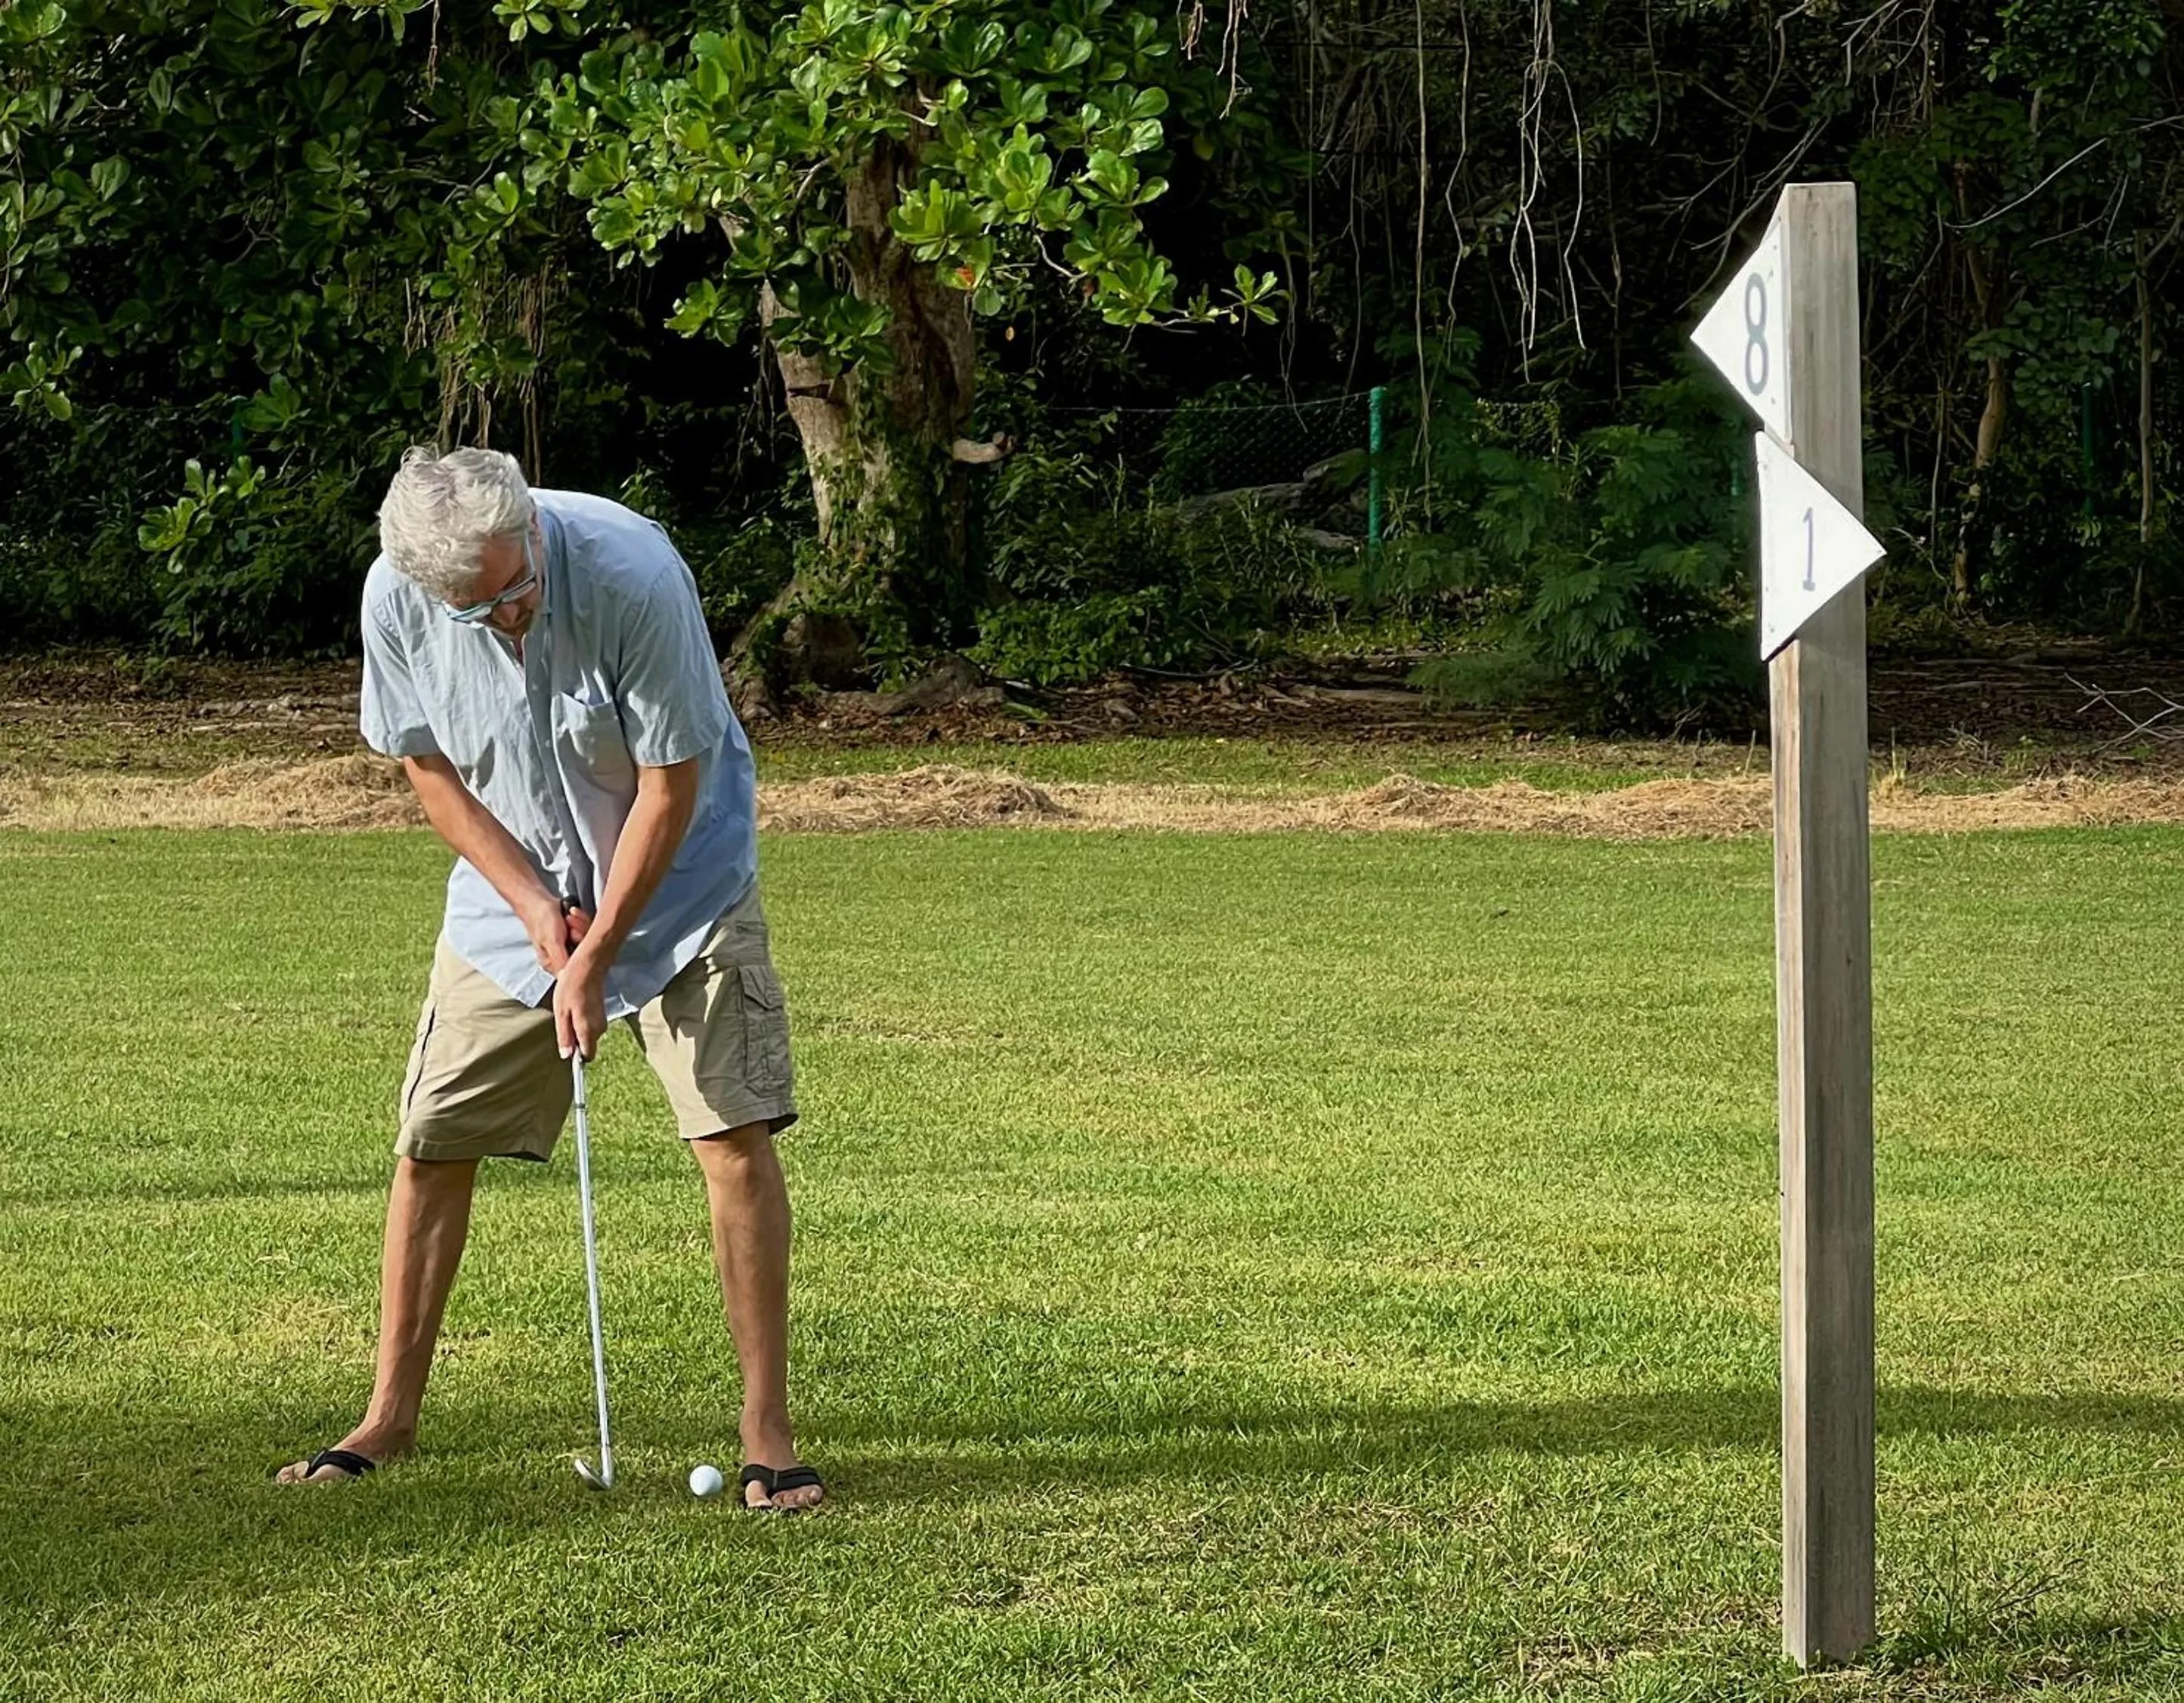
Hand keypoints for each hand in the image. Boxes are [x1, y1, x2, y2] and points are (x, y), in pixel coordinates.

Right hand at [520, 892, 592, 974]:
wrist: (538, 900)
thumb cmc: (542, 920)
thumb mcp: (552, 941)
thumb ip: (561, 960)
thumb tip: (568, 978)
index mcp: (555, 964)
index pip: (577, 968)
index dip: (581, 952)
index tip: (573, 936)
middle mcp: (563, 957)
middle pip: (586, 952)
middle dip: (580, 933)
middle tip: (569, 923)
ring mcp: (571, 946)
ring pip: (588, 939)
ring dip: (580, 924)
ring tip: (568, 917)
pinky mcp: (577, 935)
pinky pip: (588, 929)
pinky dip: (581, 919)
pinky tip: (571, 913)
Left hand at [554, 948, 607, 1062]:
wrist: (589, 967)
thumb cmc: (572, 988)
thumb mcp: (561, 1013)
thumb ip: (565, 1036)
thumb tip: (567, 1056)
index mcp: (588, 1031)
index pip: (586, 1056)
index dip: (576, 1055)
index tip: (567, 1046)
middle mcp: (599, 1029)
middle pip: (587, 1046)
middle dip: (575, 1040)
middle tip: (564, 1021)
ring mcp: (602, 1021)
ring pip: (588, 1036)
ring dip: (577, 1029)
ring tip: (569, 1011)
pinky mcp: (602, 1014)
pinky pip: (591, 1026)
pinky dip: (582, 1021)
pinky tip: (575, 1007)